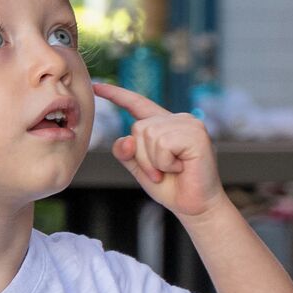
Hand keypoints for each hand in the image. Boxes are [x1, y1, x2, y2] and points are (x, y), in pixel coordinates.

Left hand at [90, 80, 220, 216]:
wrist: (194, 206)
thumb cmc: (170, 187)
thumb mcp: (140, 168)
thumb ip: (126, 152)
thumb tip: (126, 140)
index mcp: (162, 124)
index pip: (136, 104)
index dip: (116, 95)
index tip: (96, 86)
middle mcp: (176, 119)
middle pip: (138, 128)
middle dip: (143, 157)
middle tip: (161, 172)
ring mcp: (188, 124)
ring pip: (149, 135)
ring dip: (155, 162)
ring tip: (172, 170)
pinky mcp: (196, 133)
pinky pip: (163, 143)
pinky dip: (166, 162)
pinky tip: (181, 167)